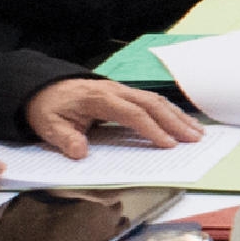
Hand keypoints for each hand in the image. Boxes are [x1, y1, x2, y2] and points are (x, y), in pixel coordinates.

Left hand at [21, 77, 202, 158]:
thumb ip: (64, 139)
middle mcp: (115, 90)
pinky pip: (151, 100)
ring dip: (177, 116)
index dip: (151, 129)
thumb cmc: (48, 108)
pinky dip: (170, 111)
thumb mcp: (48, 126)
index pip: (132, 113)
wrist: (42, 87)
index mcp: (99, 98)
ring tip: (197, 132)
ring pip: (156, 100)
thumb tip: (80, 152)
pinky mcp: (124, 93)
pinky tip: (181, 122)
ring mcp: (122, 89)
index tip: (168, 145)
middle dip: (175, 122)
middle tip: (194, 139)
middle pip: (151, 104)